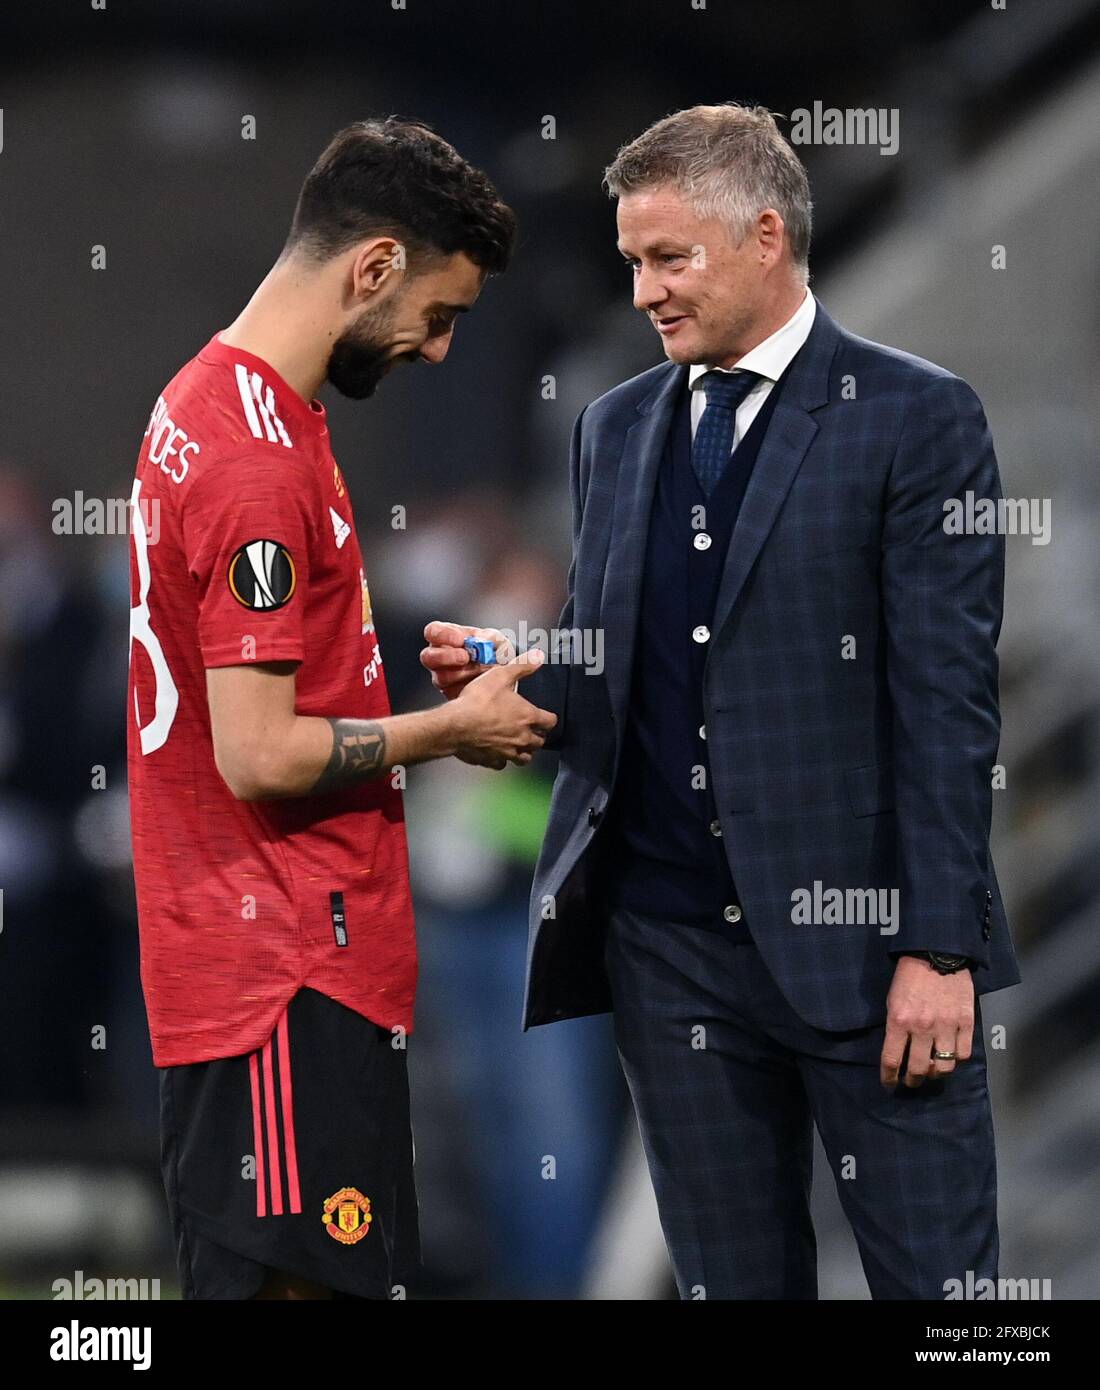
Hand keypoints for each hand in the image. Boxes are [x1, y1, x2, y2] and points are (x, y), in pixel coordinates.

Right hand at [420, 621, 516, 699]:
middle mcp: (438, 656)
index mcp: (445, 636)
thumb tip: (480, 640)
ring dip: (462, 674)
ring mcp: (441, 675)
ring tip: (481, 670)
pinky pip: (453, 693)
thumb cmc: (492, 650)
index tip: (459, 640)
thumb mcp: (494, 639)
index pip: (432, 632)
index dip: (442, 635)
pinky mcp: (449, 693)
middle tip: (466, 657)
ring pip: (440, 678)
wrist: (503, 671)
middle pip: (428, 657)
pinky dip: (469, 688)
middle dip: (447, 657)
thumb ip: (488, 637)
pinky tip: (482, 683)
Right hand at [447, 648, 556, 768]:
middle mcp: (521, 737)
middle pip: (539, 743)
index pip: (550, 722)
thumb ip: (522, 666)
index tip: (546, 717)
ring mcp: (507, 752)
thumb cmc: (478, 701)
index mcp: (527, 717)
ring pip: (524, 758)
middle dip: (537, 737)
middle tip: (532, 731)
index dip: (549, 719)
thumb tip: (539, 657)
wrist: (455, 725)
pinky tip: (497, 753)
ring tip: (519, 746)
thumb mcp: (501, 676)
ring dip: (524, 752)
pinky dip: (502, 760)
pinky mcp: (491, 760)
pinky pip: (502, 765)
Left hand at [880, 955, 974, 1088]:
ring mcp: (946, 1026)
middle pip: (918, 1069)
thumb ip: (895, 1026)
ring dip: (936, 1074)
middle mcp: (922, 1028)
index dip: (889, 1077)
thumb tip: (899, 1050)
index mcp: (899, 1020)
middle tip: (911, 1081)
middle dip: (912, 1080)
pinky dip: (956, 1060)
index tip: (889, 1084)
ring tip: (932, 1071)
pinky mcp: (966, 1022)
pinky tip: (950, 1057)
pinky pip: (963, 1054)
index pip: (892, 1060)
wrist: (936, 953)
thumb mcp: (892, 1000)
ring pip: (944, 1067)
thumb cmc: (909, 976)